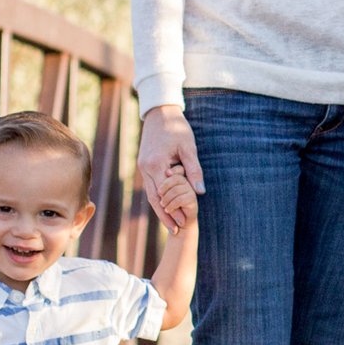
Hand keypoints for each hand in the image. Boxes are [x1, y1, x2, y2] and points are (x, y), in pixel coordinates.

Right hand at [138, 106, 203, 223]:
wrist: (159, 113)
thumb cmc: (177, 128)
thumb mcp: (189, 147)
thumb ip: (194, 170)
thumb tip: (200, 192)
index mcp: (156, 164)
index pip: (165, 194)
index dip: (173, 210)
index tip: (183, 223)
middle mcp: (146, 168)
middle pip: (155, 198)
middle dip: (165, 215)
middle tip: (176, 231)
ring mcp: (143, 167)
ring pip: (151, 193)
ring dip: (161, 209)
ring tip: (171, 224)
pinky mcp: (144, 164)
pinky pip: (151, 185)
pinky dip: (158, 197)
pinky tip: (165, 206)